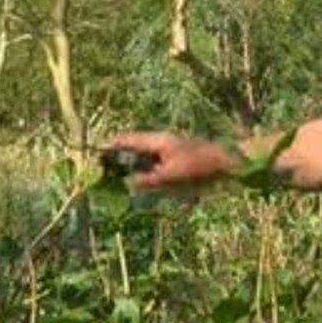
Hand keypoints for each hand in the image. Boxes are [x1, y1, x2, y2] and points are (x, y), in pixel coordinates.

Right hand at [103, 131, 236, 189]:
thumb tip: (129, 182)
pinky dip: (147, 173)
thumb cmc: (200, 165)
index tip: (94, 153)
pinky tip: (144, 182)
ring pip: (144, 159)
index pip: (126, 140)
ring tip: (117, 178)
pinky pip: (156, 166)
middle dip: (117, 159)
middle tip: (102, 172)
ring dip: (132, 168)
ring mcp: (169, 151)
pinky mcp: (177, 161)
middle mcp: (161, 143)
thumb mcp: (171, 174)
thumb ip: (148, 179)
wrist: (228, 162)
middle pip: (132, 149)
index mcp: (157, 141)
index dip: (109, 145)